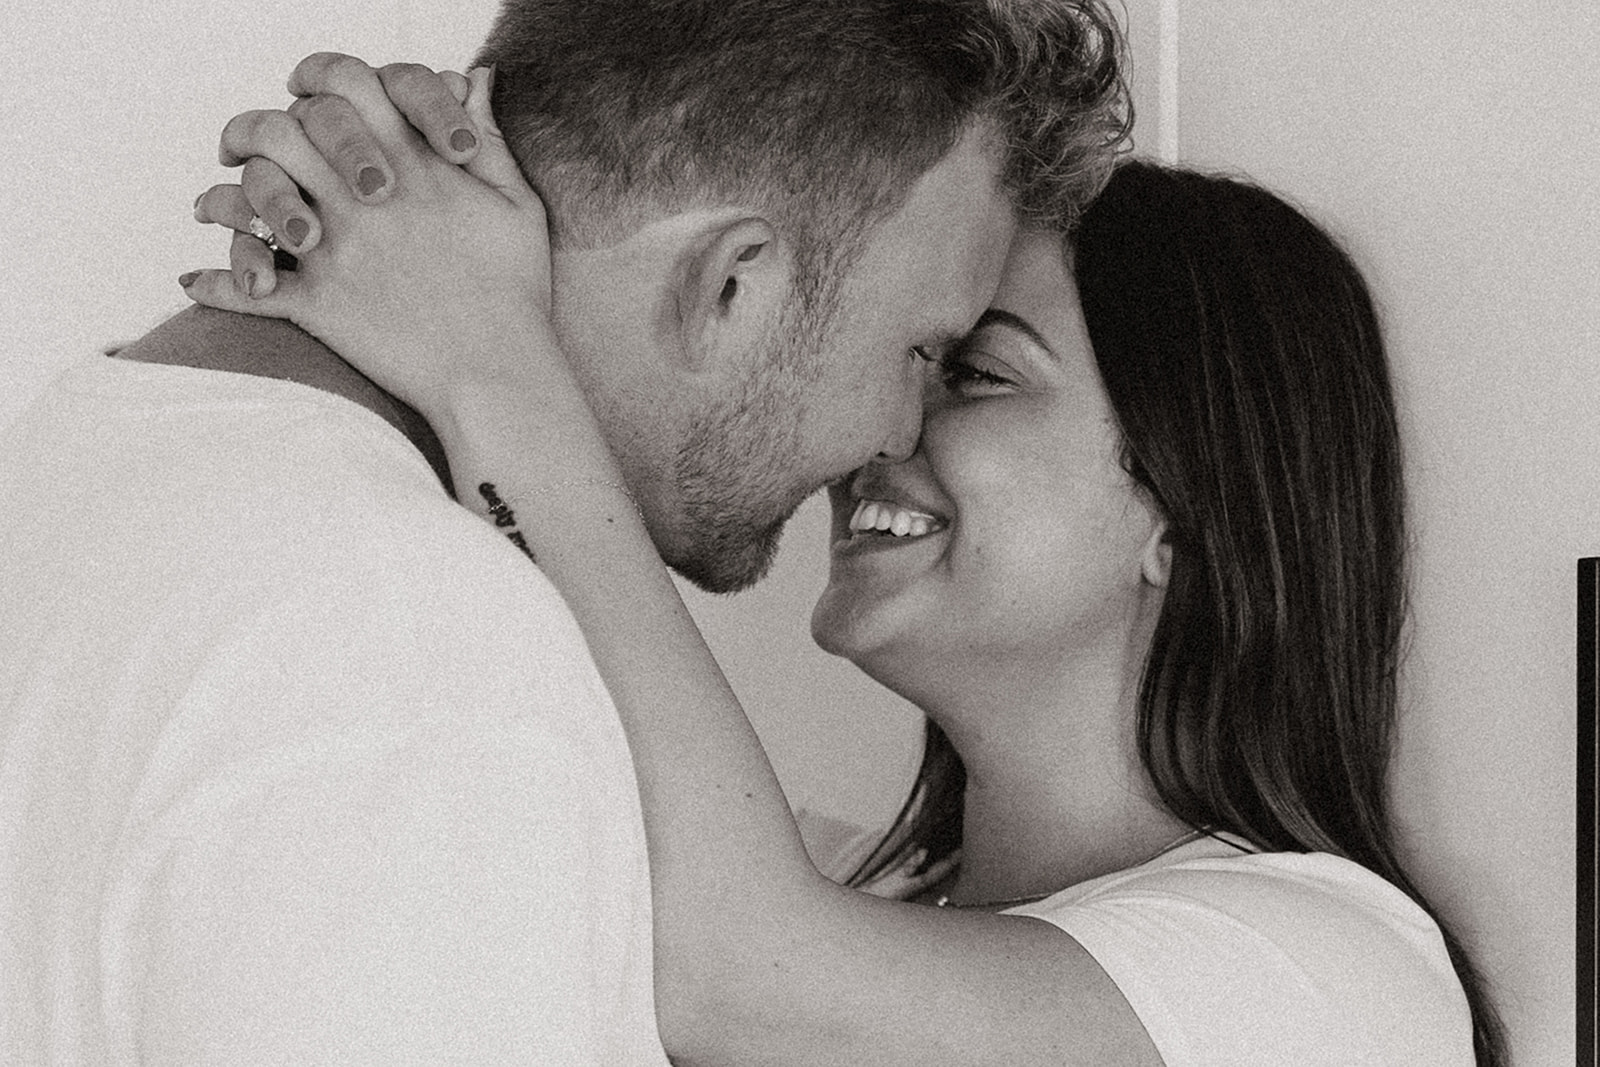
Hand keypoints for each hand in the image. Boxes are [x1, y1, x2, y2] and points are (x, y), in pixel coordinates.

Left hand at [183, 59, 555, 426]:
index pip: (349, 85)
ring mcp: (337, 250)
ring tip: (208, 206)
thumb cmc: (515, 290)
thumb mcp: (517, 203)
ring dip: (225, 197)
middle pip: (285, 127)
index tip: (302, 90)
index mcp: (413, 166)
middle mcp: (365, 198)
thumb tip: (475, 78)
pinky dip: (214, 285)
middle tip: (238, 144)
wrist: (496, 371)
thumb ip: (490, 136)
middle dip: (254, 129)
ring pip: (253, 194)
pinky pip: (247, 288)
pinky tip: (195, 283)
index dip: (319, 77)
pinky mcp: (320, 304)